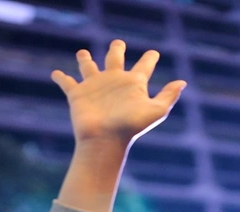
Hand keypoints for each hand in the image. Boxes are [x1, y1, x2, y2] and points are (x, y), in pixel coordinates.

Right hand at [51, 40, 185, 144]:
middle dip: (116, 49)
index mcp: (133, 84)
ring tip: (82, 53)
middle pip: (115, 59)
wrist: (105, 141)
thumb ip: (167, 96)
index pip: (144, 67)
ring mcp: (95, 87)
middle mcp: (114, 82)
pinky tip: (56, 73)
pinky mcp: (78, 95)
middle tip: (118, 43)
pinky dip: (60, 77)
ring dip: (85, 59)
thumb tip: (182, 82)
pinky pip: (67, 83)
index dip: (150, 59)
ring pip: (88, 67)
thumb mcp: (155, 111)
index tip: (153, 53)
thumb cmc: (130, 127)